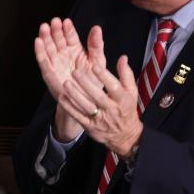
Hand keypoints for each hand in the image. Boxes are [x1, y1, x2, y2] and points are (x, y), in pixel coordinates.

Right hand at [35, 18, 88, 140]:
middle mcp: (64, 56)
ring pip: (49, 49)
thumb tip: (97, 28)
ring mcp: (56, 65)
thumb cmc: (94, 83)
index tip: (66, 22)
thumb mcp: (98, 62)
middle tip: (54, 21)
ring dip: (45, 38)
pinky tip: (37, 42)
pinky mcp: (50, 76)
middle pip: (57, 40)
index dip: (68, 30)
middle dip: (55, 31)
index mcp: (76, 51)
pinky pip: (44, 63)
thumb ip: (96, 46)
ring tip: (44, 28)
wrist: (88, 104)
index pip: (70, 37)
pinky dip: (40, 53)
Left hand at [59, 45, 142, 160]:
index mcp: (122, 99)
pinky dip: (69, 108)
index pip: (113, 86)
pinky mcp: (90, 127)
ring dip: (75, 95)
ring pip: (86, 107)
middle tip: (75, 72)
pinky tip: (62, 98)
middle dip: (86, 84)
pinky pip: (78, 117)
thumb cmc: (126, 109)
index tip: (94, 65)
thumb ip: (126, 74)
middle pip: (98, 96)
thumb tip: (122, 58)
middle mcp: (111, 109)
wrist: (124, 135)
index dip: (104, 76)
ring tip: (66, 84)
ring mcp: (100, 119)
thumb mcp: (131, 92)